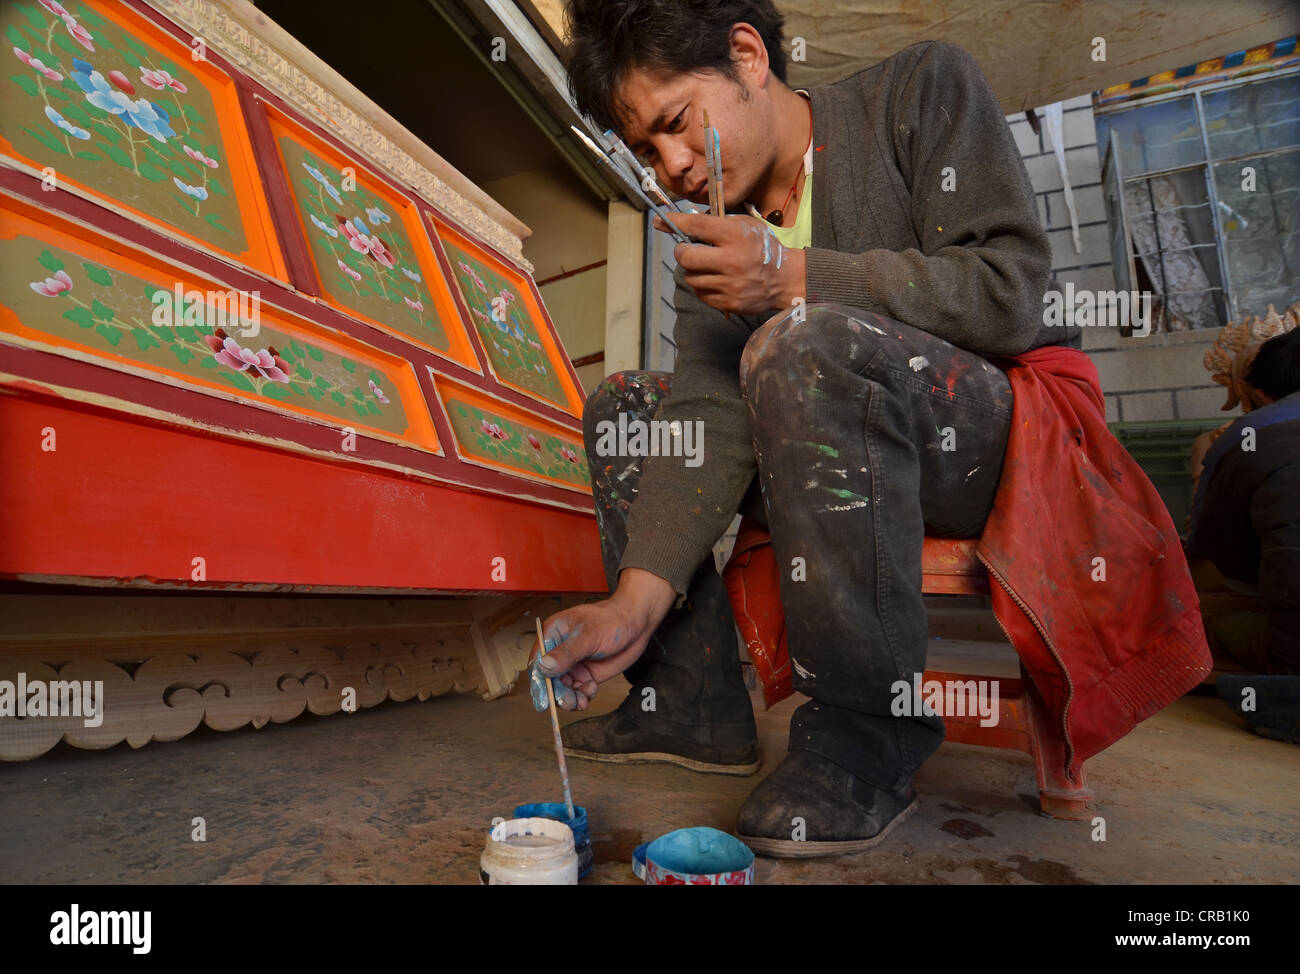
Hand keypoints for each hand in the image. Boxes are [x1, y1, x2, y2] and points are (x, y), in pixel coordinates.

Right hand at [528, 568, 677, 710]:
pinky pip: (578, 691)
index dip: (539, 683)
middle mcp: (560, 651)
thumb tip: (544, 667)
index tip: (543, 702)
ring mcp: (574, 663)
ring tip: (582, 701)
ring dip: (570, 698)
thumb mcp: (588, 636)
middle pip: (550, 679)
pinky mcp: (586, 673)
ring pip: (564, 688)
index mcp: (553, 635)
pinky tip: (591, 690)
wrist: (637, 623)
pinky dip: (583, 696)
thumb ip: (566, 653)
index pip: (538, 662)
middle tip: (569, 702)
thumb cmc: (612, 619)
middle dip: (558, 693)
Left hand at [653, 211, 805, 315]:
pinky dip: (703, 286)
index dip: (675, 222)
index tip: (661, 220)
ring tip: (708, 266)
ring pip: (691, 277)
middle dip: (682, 252)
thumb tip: (684, 222)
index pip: (696, 226)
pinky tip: (715, 280)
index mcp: (735, 236)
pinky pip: (701, 294)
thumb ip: (718, 223)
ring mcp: (729, 284)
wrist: (783, 279)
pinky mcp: (728, 302)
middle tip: (688, 250)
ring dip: (694, 271)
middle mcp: (731, 260)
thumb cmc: (762, 248)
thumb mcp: (745, 226)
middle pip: (686, 257)